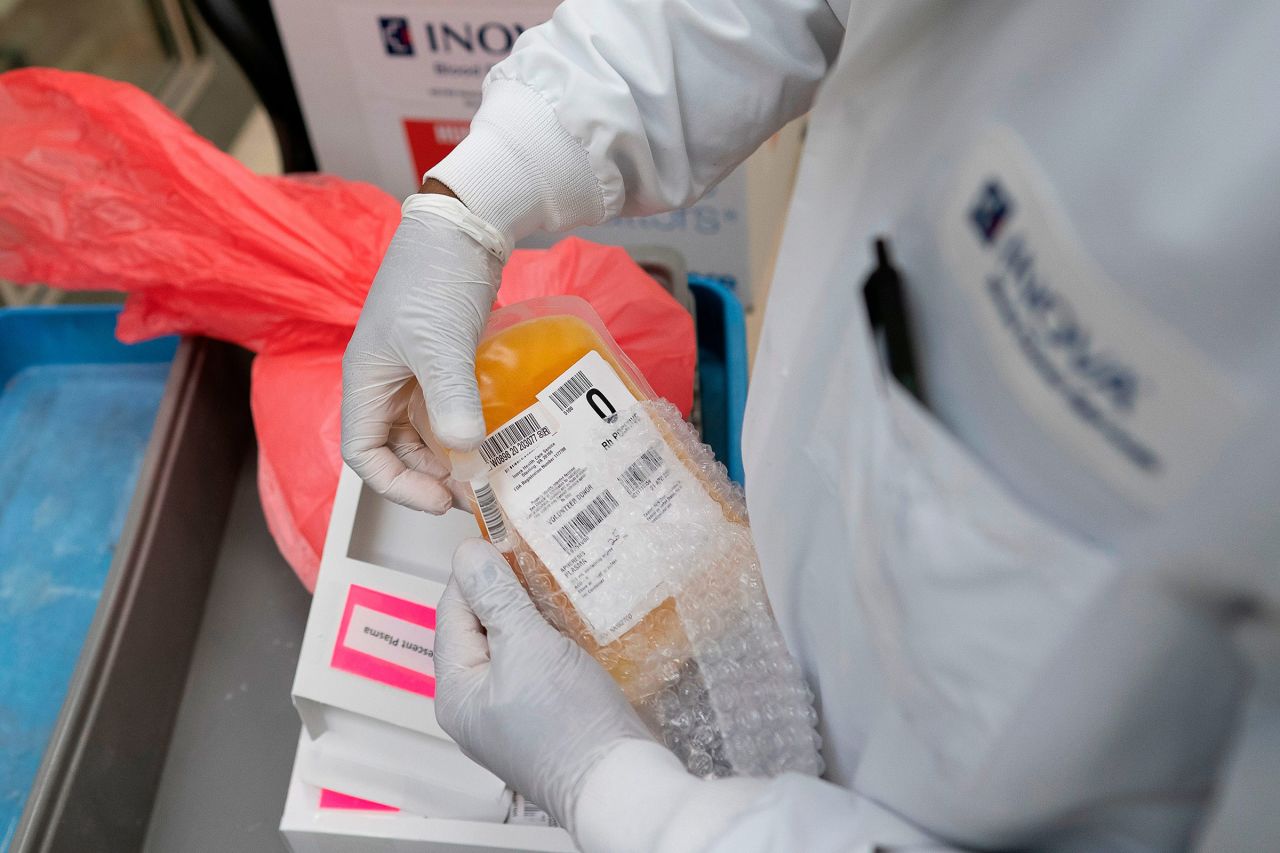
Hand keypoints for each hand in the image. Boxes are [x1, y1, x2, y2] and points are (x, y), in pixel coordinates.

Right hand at [341, 188, 503, 511]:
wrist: (464, 226)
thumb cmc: (434, 277)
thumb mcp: (439, 343)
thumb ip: (450, 399)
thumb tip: (465, 450)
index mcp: (366, 381)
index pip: (363, 454)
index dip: (397, 485)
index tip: (441, 499)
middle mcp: (385, 383)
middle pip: (398, 450)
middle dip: (434, 476)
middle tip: (479, 491)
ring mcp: (415, 373)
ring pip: (427, 433)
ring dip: (455, 455)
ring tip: (493, 470)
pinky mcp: (445, 362)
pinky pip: (451, 409)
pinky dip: (471, 428)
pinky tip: (502, 437)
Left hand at [434, 539, 654, 831]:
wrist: (618, 781)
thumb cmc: (567, 722)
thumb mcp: (527, 646)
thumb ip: (495, 597)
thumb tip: (467, 554)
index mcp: (456, 689)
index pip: (452, 611)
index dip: (477, 571)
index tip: (505, 538)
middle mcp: (477, 702)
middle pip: (483, 626)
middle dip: (509, 589)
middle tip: (538, 554)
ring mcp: (512, 709)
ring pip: (515, 642)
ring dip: (535, 611)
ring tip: (560, 578)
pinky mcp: (546, 712)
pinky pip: (540, 660)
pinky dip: (554, 635)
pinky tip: (576, 615)